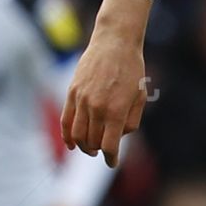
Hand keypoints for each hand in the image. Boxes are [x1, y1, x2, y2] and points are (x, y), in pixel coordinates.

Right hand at [61, 0, 151, 167]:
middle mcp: (97, 107)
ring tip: (89, 148)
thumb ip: (130, 121)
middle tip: (103, 152)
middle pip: (92, 142)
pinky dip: (67, 135)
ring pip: (77, 134)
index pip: (109, 145)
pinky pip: (65, 120)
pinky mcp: (72, 93)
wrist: (115, 43)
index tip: (112, 162)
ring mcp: (82, 100)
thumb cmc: (132, 70)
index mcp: (116, 110)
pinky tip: (71, 143)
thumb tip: (118, 136)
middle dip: (98, 151)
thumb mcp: (140, 97)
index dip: (110, 158)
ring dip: (82, 146)